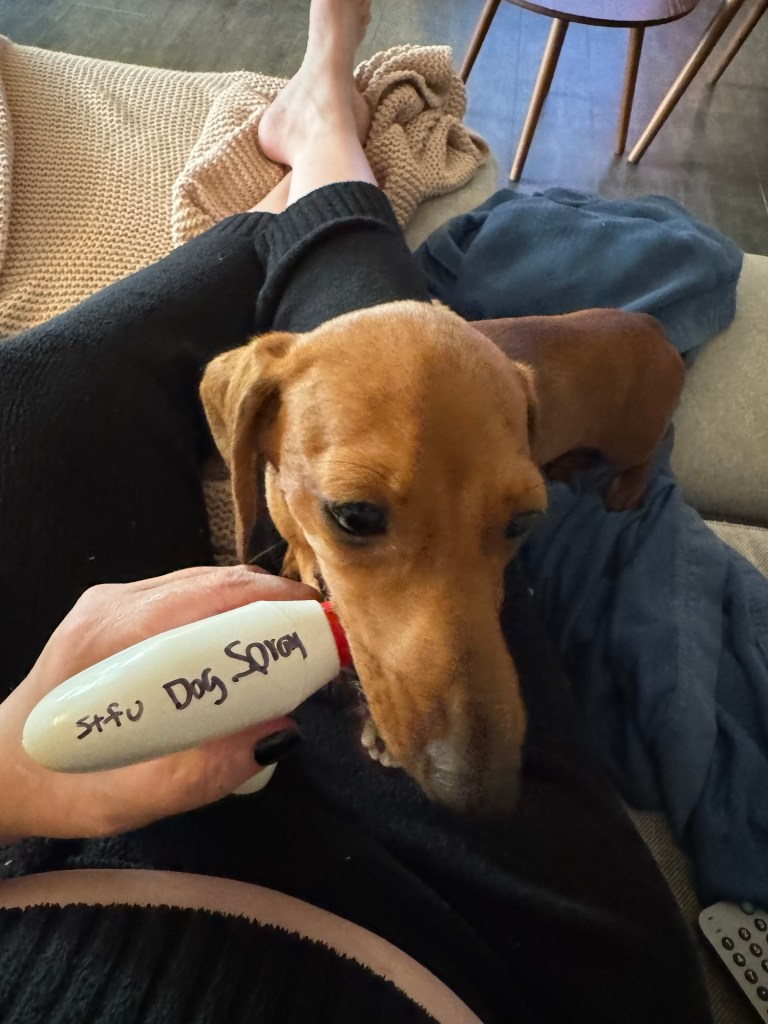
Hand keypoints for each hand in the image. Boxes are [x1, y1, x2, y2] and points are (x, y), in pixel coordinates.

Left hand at [0, 565, 318, 841]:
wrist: (1, 769)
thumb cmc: (60, 787)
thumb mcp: (125, 801)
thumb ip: (198, 776)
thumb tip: (278, 733)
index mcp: (108, 638)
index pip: (205, 597)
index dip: (271, 602)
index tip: (322, 628)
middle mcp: (112, 604)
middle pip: (212, 582)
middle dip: (276, 601)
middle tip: (323, 638)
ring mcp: (113, 601)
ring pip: (204, 583)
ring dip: (257, 604)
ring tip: (299, 639)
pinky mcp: (118, 610)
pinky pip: (189, 597)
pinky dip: (230, 613)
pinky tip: (252, 644)